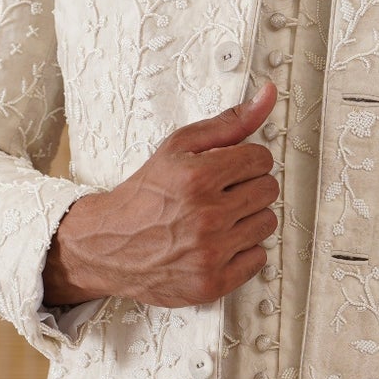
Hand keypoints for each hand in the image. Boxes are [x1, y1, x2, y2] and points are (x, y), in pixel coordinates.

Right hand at [43, 86, 278, 309]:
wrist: (109, 245)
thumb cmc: (144, 194)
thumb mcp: (178, 147)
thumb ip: (228, 123)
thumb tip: (269, 96)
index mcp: (197, 178)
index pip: (261, 159)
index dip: (246, 160)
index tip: (229, 169)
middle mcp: (206, 217)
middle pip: (268, 190)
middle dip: (248, 186)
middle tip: (222, 193)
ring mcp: (211, 253)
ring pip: (267, 223)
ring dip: (248, 218)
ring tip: (220, 218)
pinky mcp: (213, 282)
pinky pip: (259, 259)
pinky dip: (243, 250)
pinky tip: (219, 243)